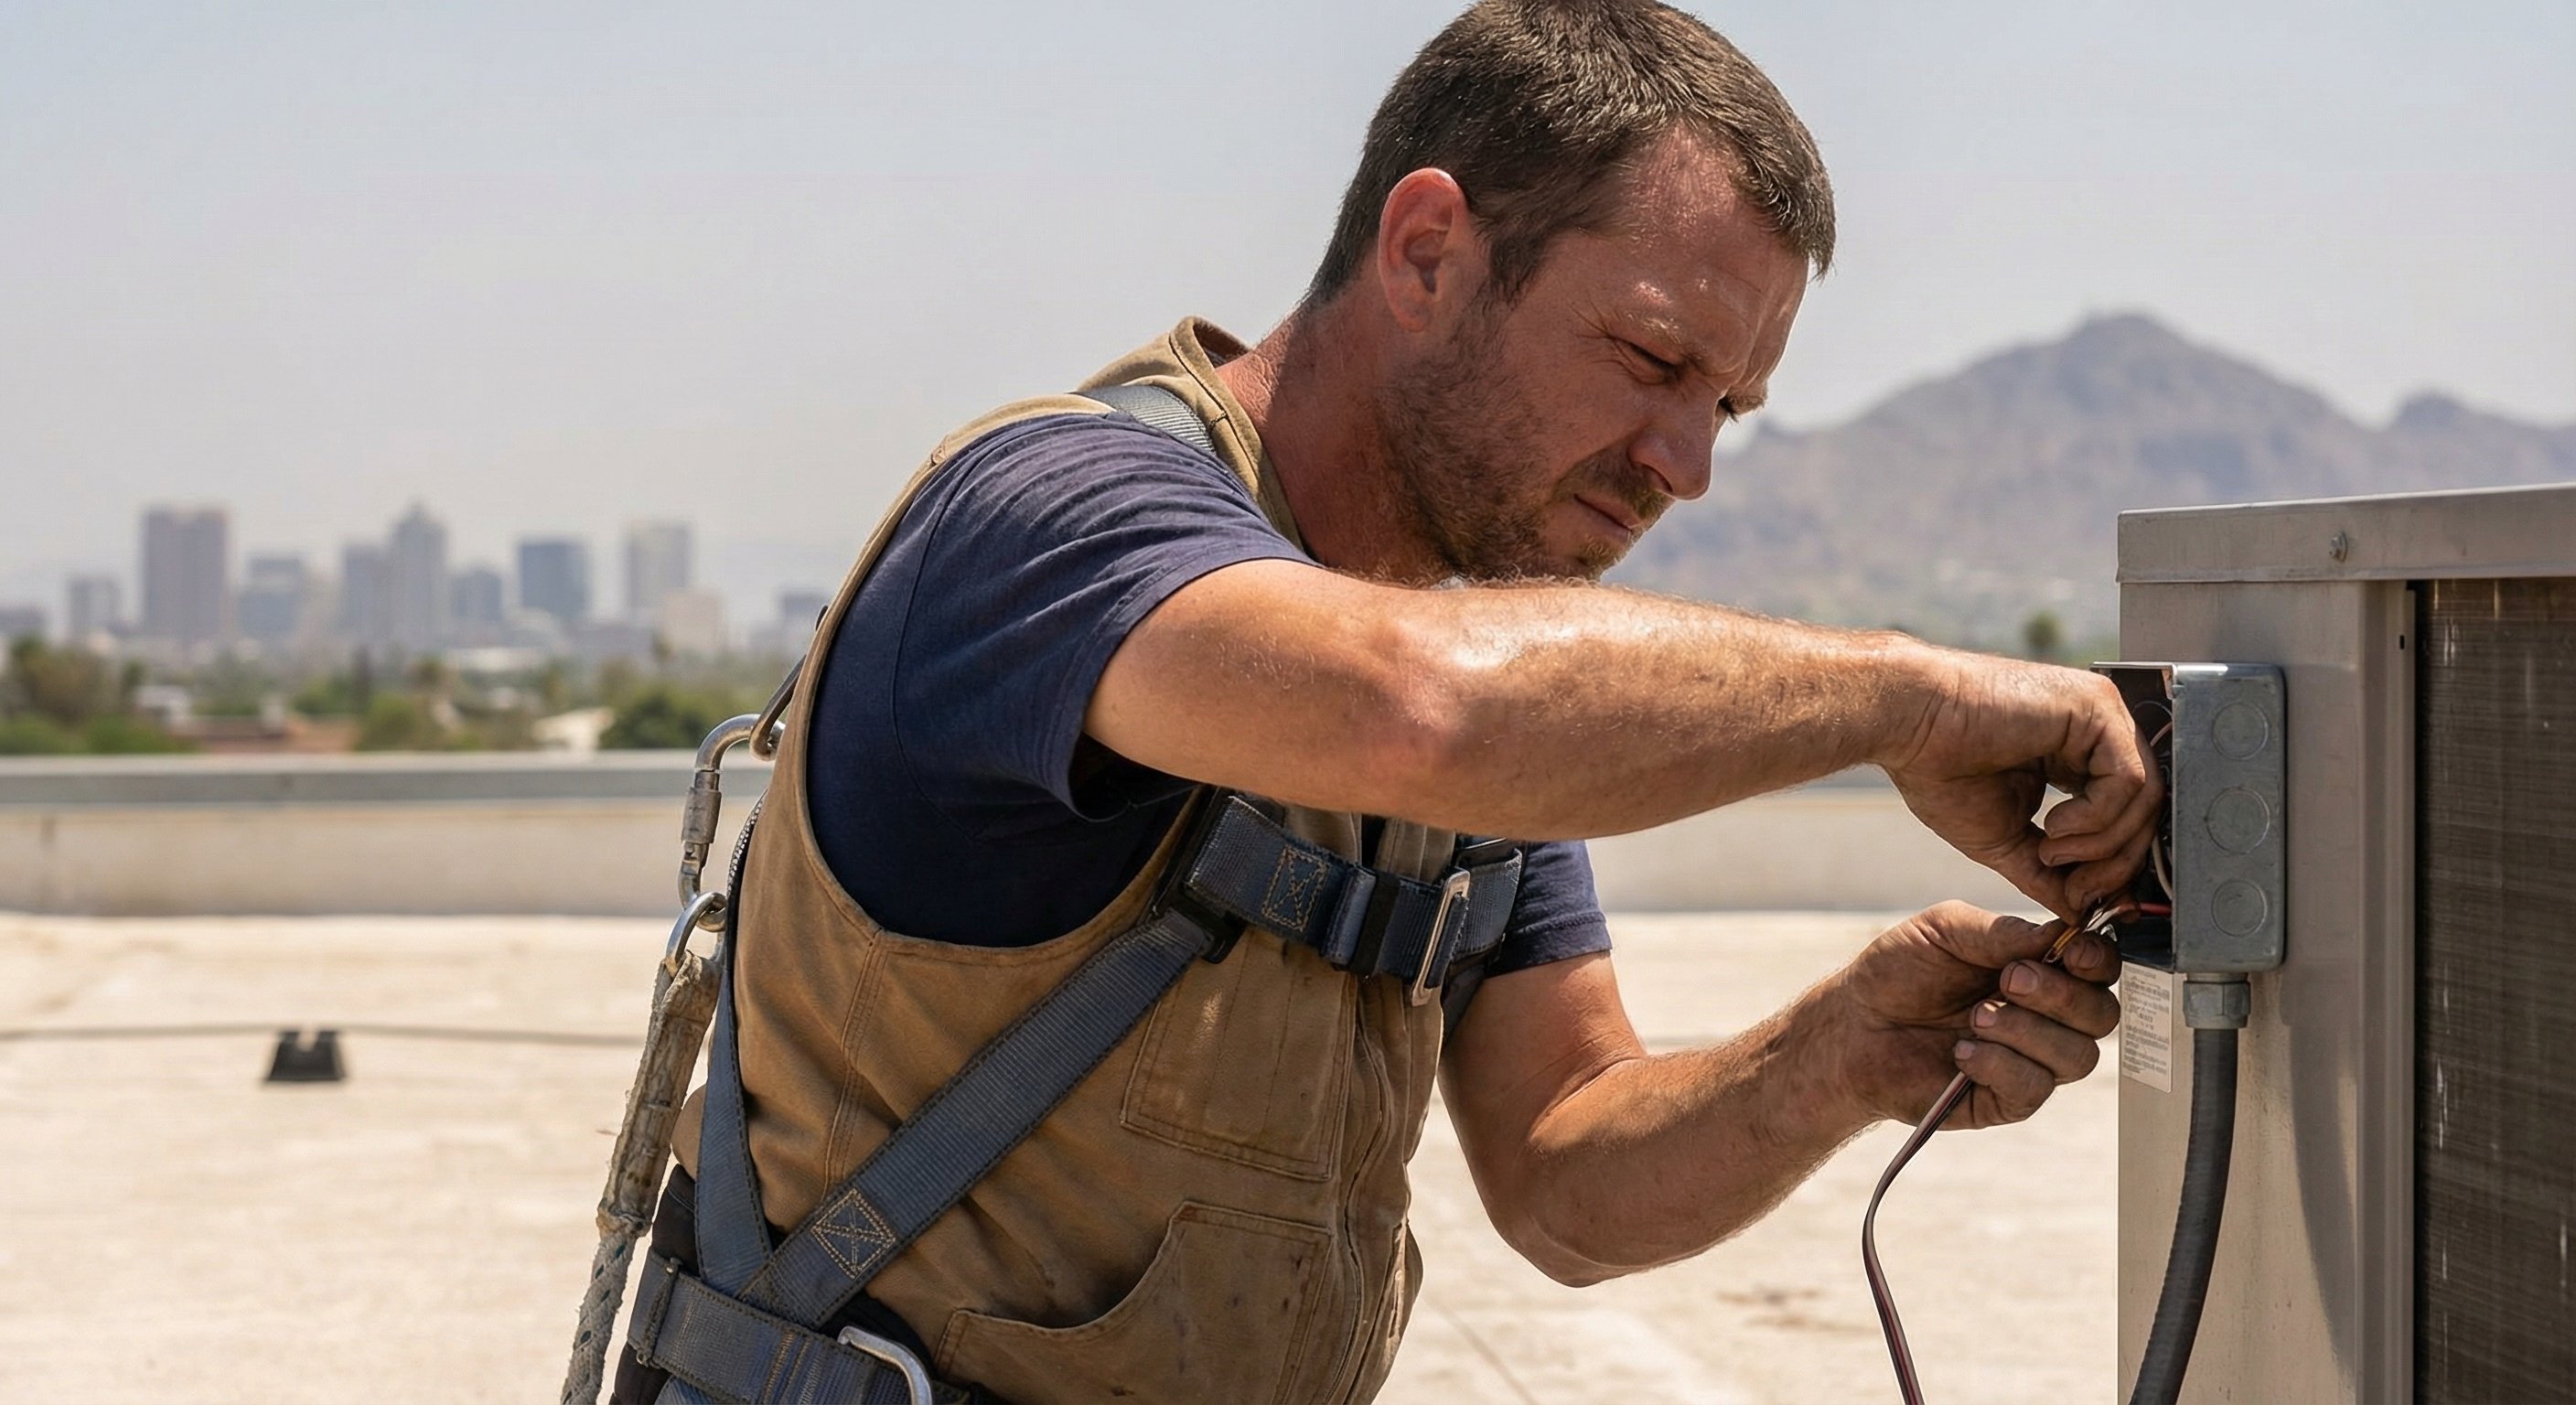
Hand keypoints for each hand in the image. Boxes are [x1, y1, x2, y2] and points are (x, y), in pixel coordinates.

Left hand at [1824, 902, 2121, 1129]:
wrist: (1852, 1023)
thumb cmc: (1898, 971)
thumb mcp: (1945, 930)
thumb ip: (2003, 931)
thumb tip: (2062, 934)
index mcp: (2040, 970)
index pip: (2100, 970)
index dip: (2098, 962)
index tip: (2070, 952)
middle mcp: (2045, 1018)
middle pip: (2102, 1017)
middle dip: (2062, 996)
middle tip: (2010, 980)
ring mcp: (2030, 1062)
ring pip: (2077, 1057)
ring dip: (2028, 1031)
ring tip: (1976, 1016)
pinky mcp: (2006, 1101)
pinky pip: (2034, 1089)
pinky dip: (2000, 1064)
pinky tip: (1962, 1051)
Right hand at [1881, 650, 2161, 919]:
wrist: (1906, 725)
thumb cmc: (1939, 769)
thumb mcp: (2002, 839)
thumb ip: (2047, 873)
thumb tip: (2079, 914)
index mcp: (2075, 755)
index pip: (2125, 815)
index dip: (2111, 864)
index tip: (2082, 899)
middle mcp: (2096, 732)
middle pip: (2145, 810)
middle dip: (2115, 863)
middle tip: (2075, 889)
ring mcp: (2099, 715)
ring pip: (2145, 797)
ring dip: (2102, 844)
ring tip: (2050, 852)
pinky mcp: (2096, 709)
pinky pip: (2129, 779)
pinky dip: (2098, 817)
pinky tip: (2054, 825)